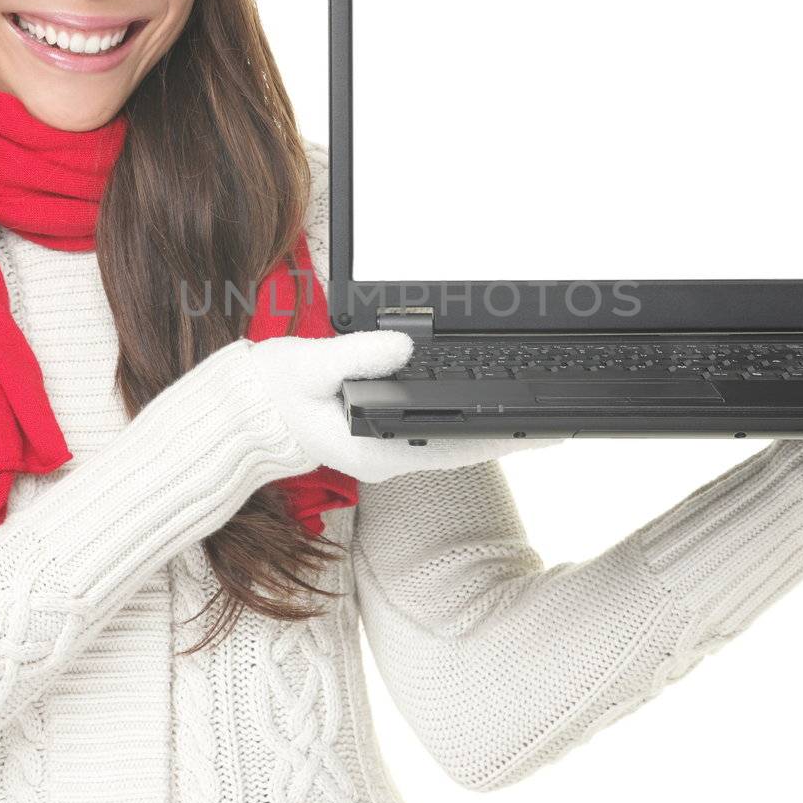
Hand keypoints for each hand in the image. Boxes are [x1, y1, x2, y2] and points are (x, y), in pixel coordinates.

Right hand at [247, 330, 565, 482]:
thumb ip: (357, 356)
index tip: (534, 429)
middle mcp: (387, 457)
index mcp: (375, 450)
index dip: (497, 438)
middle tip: (556, 424)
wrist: (247, 411)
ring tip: (533, 418)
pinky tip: (485, 412)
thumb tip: (403, 345)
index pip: (451, 447)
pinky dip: (464, 423)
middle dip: (508, 436)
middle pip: (462, 448)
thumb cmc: (273, 392)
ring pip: (451, 443)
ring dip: (490, 431)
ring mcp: (386, 451)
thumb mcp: (312, 366)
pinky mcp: (382, 438)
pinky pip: (434, 433)